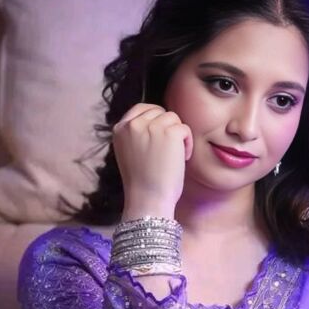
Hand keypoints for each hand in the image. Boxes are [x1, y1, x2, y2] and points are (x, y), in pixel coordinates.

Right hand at [112, 102, 193, 217]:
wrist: (148, 199)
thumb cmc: (142, 184)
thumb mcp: (129, 153)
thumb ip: (136, 135)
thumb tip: (154, 121)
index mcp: (120, 129)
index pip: (141, 108)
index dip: (155, 119)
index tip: (162, 134)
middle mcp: (134, 124)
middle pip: (159, 112)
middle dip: (167, 128)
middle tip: (169, 150)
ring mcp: (152, 126)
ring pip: (173, 119)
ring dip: (178, 136)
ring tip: (175, 156)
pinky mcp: (170, 132)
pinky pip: (185, 129)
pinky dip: (188, 144)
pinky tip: (182, 159)